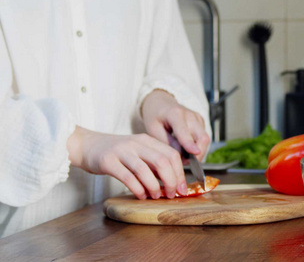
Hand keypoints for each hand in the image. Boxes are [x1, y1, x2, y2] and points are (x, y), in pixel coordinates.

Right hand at [67, 126, 186, 198]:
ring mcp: (122, 151)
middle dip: (171, 181)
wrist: (87, 145)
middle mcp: (136, 143)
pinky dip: (137, 189)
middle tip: (172, 194)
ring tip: (157, 196)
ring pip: (145, 170)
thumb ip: (153, 163)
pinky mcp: (108, 161)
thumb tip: (173, 181)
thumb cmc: (116, 153)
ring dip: (154, 186)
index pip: (171, 154)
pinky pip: (127, 177)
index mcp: (147, 140)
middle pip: (162, 161)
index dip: (180, 173)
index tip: (183, 188)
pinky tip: (141, 196)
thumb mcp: (138, 152)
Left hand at [141, 89, 210, 160]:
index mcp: (175, 114)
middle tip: (186, 162)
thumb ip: (167, 143)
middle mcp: (190, 115)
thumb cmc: (155, 117)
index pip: (185, 132)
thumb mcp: (153, 129)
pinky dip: (197, 146)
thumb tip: (181, 156)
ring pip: (205, 139)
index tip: (195, 153)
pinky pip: (203, 138)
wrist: (161, 103)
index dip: (190, 144)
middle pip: (203, 137)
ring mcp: (198, 118)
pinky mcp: (201, 121)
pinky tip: (186, 148)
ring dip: (197, 151)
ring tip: (184, 156)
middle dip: (198, 153)